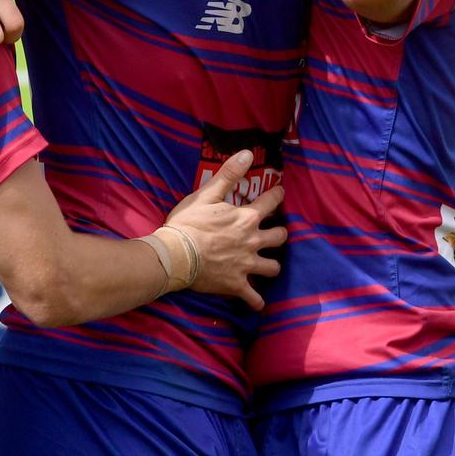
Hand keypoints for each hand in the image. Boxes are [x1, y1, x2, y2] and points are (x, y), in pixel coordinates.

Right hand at [165, 151, 286, 309]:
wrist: (175, 255)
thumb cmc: (188, 223)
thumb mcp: (206, 193)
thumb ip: (229, 173)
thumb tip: (248, 153)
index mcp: (246, 218)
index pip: (270, 202)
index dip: (277, 195)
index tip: (279, 192)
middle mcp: (252, 241)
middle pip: (279, 237)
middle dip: (279, 234)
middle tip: (274, 232)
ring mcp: (246, 265)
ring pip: (272, 268)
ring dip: (270, 265)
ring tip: (266, 265)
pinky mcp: (236, 285)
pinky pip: (253, 298)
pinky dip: (256, 301)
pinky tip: (257, 303)